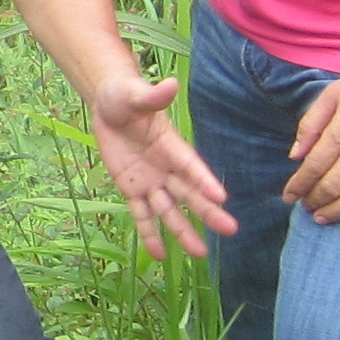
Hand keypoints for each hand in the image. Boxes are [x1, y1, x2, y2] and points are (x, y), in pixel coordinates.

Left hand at [86, 71, 238, 259]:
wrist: (110, 105)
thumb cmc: (127, 95)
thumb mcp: (135, 94)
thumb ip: (152, 95)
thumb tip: (171, 84)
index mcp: (171, 145)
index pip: (190, 166)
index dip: (205, 180)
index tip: (223, 197)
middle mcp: (166, 167)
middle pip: (188, 193)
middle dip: (207, 212)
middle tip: (230, 230)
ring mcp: (150, 181)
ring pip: (169, 211)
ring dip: (183, 231)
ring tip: (201, 254)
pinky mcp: (132, 189)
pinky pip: (141, 214)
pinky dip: (149, 233)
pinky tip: (159, 255)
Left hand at [281, 54, 339, 222]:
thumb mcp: (334, 93)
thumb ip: (311, 124)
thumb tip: (296, 156)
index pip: (315, 166)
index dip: (298, 185)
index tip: (288, 196)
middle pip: (333, 185)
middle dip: (314, 200)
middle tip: (304, 207)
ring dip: (336, 211)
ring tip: (322, 217)